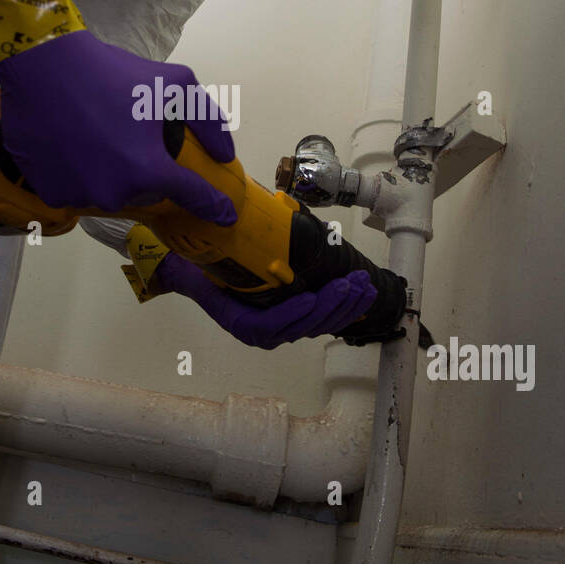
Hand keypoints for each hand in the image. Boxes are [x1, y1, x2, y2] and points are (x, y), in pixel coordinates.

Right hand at [0, 30, 235, 222]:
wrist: (42, 67)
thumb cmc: (111, 73)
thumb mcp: (174, 83)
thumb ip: (208, 120)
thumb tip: (224, 154)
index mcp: (147, 169)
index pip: (191, 196)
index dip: (213, 205)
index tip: (225, 214)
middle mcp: (114, 192)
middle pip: (145, 193)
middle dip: (145, 171)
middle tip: (129, 136)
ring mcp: (79, 196)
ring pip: (110, 193)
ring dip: (111, 174)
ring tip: (97, 137)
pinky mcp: (50, 193)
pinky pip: (78, 192)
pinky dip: (80, 175)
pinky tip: (73, 146)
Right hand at [155, 256, 377, 348]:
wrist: (199, 276)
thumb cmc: (204, 268)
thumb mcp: (205, 262)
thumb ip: (217, 257)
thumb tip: (228, 231)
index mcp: (241, 322)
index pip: (270, 326)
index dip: (292, 314)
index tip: (309, 296)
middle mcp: (262, 332)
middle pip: (303, 326)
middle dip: (331, 304)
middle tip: (351, 282)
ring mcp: (281, 327)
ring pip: (318, 325)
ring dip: (345, 306)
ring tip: (364, 285)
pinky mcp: (295, 319)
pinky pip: (323, 319)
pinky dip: (344, 308)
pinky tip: (363, 297)